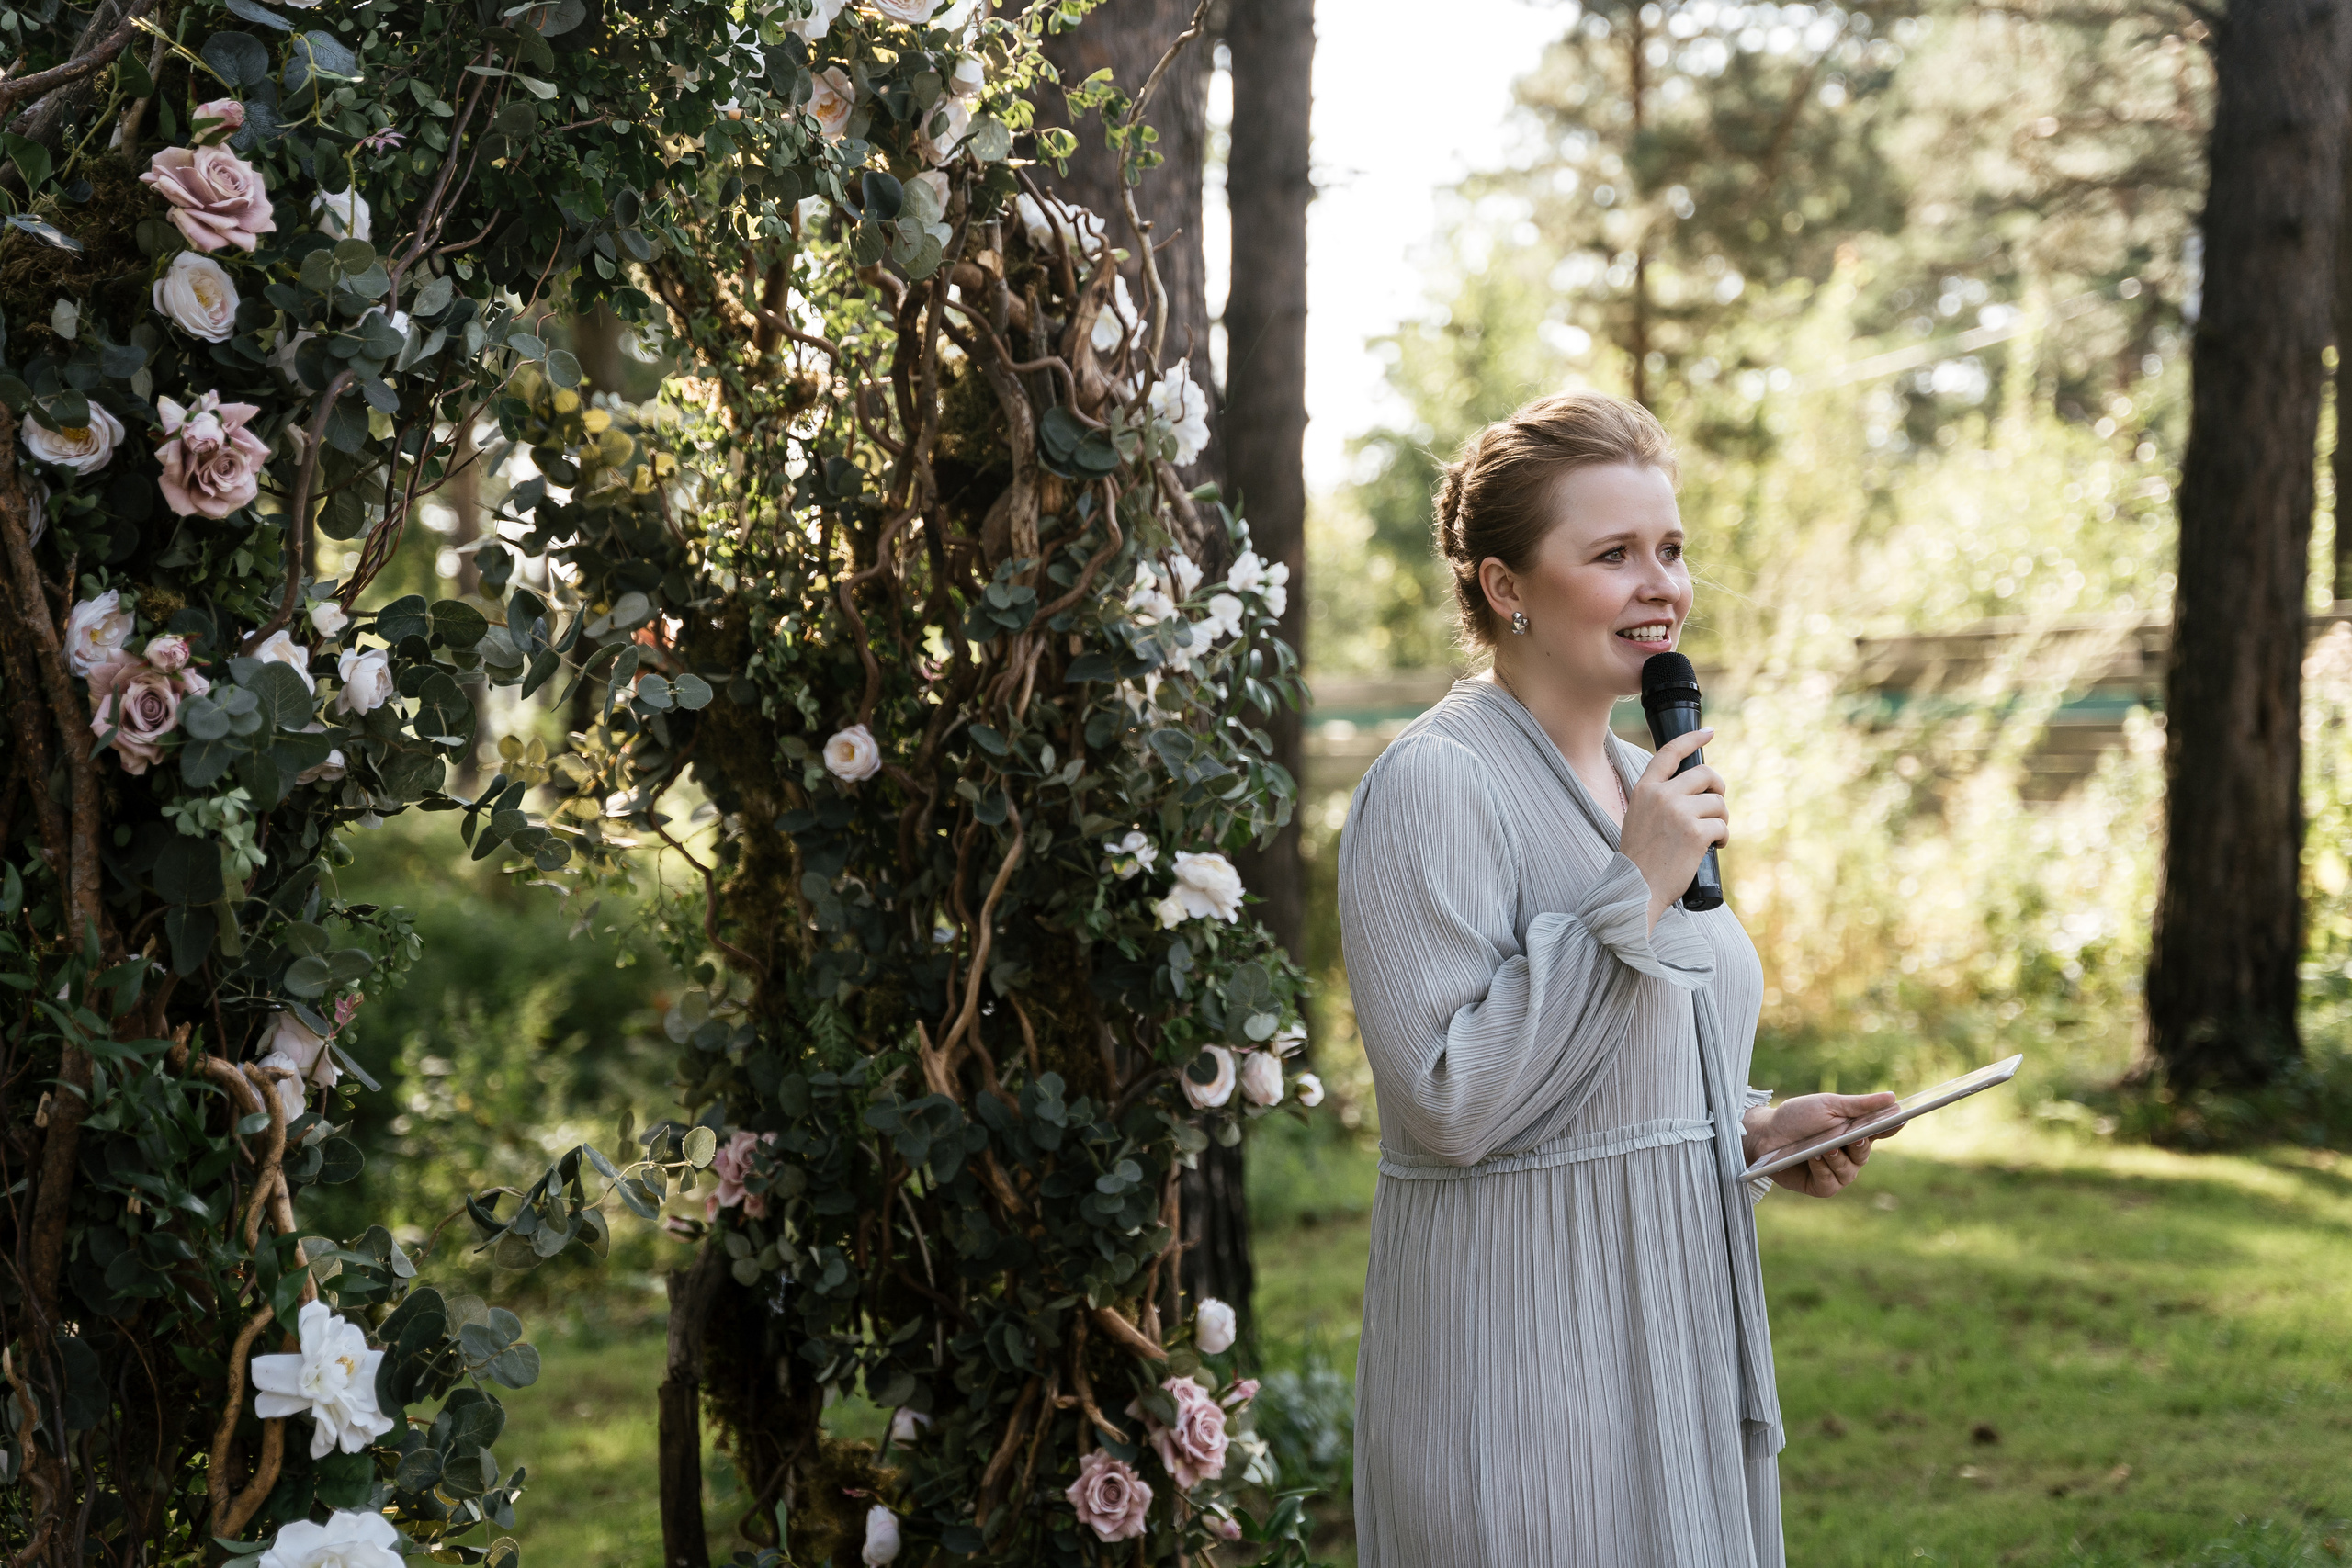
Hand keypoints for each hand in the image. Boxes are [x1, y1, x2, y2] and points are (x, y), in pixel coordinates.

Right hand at [1620, 727, 1727, 930]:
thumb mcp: (1639, 817)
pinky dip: (1723, 837)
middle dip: (1718, 788)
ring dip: (1722, 818)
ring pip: (1718, 802)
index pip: (1670, 752)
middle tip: (1717, 805)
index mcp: (1644, 789)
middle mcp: (1662, 795)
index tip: (1708, 732)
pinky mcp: (1696, 833)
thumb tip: (1692, 789)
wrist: (1637, 887)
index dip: (1692, 739)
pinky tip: (1715, 848)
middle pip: (1705, 774)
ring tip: (1713, 834)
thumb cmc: (1640, 857)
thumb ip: (1658, 799)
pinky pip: (1722, 826)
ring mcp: (1679, 813)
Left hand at [1742, 1092, 1900, 1197]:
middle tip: (1856, 1135)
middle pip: (1865, 1153)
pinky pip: (1831, 1182)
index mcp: (1854, 1131)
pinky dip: (1823, 1169)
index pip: (1880, 1131)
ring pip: (1849, 1170)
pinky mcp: (1821, 1186)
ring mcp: (1837, 1172)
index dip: (1892, 1126)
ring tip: (1825, 1148)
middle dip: (1859, 1144)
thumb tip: (1893, 1098)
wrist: (1764, 1134)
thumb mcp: (1827, 1105)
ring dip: (1837, 1158)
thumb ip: (1858, 1105)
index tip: (1901, 1118)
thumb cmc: (1796, 1117)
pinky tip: (1814, 1158)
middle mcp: (1849, 1155)